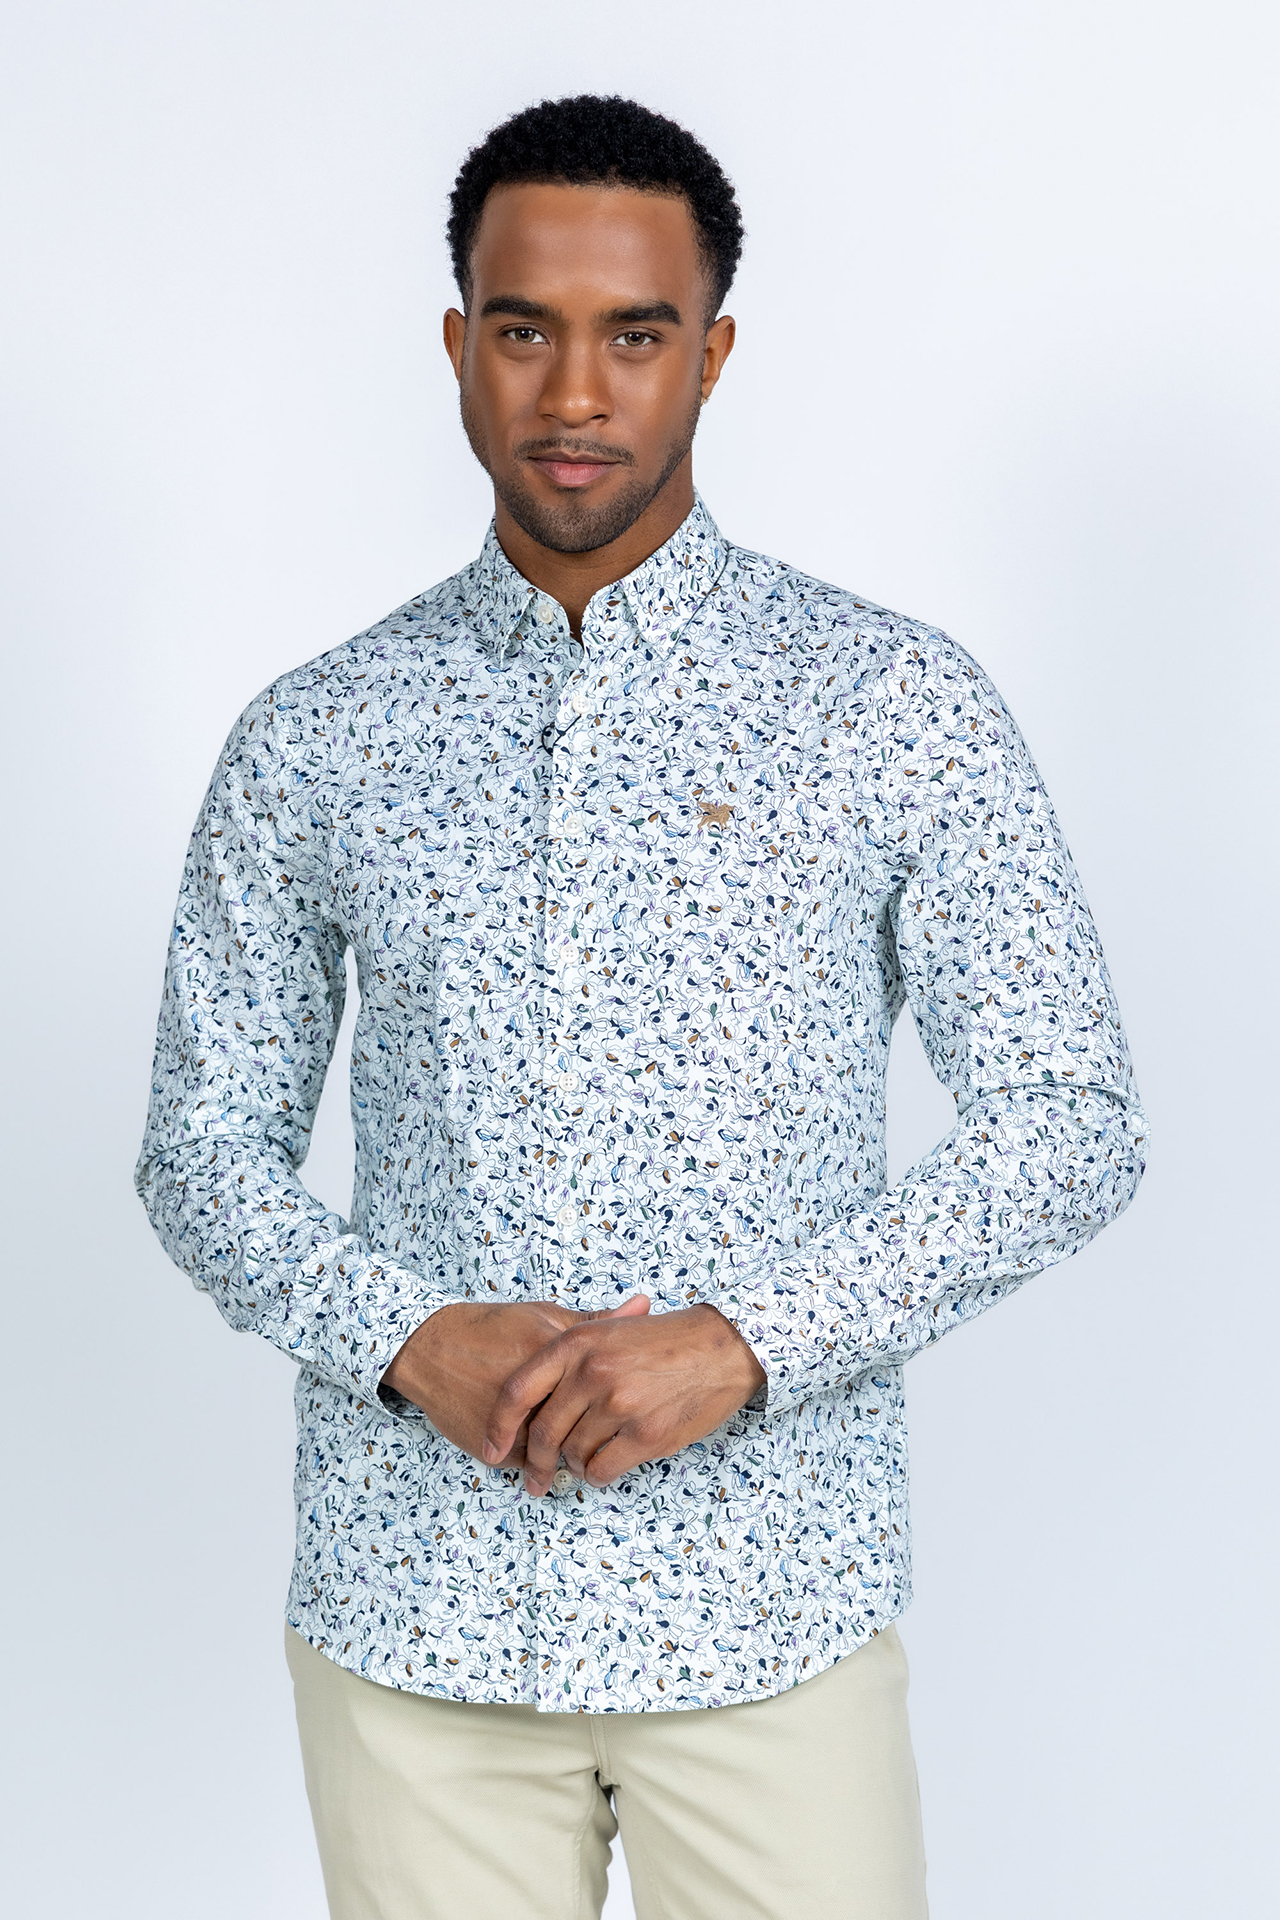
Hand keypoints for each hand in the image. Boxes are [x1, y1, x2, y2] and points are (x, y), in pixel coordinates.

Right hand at [380, 1295, 650, 1466]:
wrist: (431, 1350)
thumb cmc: (492, 1328)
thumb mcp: (544, 1316)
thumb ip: (596, 1321)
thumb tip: (645, 1305)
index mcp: (553, 1358)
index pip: (606, 1390)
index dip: (621, 1398)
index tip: (633, 1398)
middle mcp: (537, 1396)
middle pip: (589, 1425)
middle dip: (603, 1431)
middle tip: (612, 1429)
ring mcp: (517, 1428)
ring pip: (563, 1451)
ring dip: (573, 1452)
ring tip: (582, 1444)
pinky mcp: (497, 1451)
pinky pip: (533, 1462)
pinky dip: (541, 1457)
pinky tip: (547, 1447)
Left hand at [481, 1303, 766, 1494]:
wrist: (722, 1347)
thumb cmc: (664, 1339)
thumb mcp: (609, 1329)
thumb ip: (570, 1356)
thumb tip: (529, 1396)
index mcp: (577, 1343)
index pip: (519, 1392)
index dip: (498, 1426)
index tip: (492, 1450)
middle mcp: (592, 1373)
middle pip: (544, 1432)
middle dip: (537, 1463)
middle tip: (537, 1480)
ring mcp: (619, 1404)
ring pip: (574, 1454)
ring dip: (576, 1464)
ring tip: (588, 1458)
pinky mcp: (646, 1434)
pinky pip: (602, 1469)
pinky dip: (599, 1473)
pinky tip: (608, 1463)